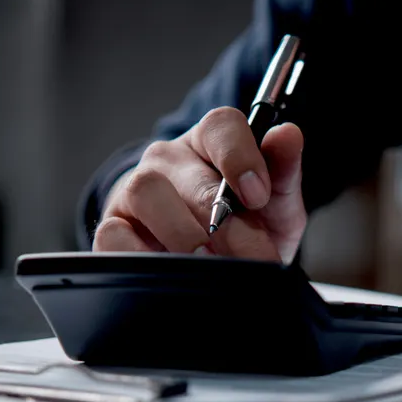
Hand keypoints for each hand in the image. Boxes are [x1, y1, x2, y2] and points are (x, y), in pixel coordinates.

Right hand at [93, 106, 306, 263]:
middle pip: (189, 175)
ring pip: (145, 192)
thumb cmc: (242, 224)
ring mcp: (135, 189)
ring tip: (210, 266)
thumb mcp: (275, 204)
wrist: (211, 262)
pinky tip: (171, 274)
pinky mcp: (112, 225)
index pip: (221, 126)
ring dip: (182, 234)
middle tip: (251, 259)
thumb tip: (289, 135)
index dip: (240, 157)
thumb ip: (283, 171)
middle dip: (226, 223)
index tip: (259, 197)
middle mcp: (169, 160)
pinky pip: (112, 233)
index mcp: (210, 143)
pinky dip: (141, 255)